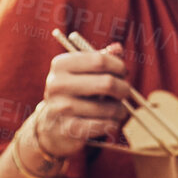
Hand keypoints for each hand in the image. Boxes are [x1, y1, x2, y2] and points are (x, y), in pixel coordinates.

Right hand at [35, 43, 132, 157]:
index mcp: (60, 65)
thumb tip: (118, 48)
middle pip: (107, 83)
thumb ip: (101, 58)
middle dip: (123, 88)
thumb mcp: (83, 72)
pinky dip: (113, 124)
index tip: (123, 72)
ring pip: (109, 108)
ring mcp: (61, 108)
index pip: (100, 60)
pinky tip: (110, 122)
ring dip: (120, 110)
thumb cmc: (74, 93)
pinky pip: (104, 125)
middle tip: (125, 92)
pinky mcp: (68, 129)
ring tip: (117, 110)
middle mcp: (57, 84)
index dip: (118, 66)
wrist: (52, 126)